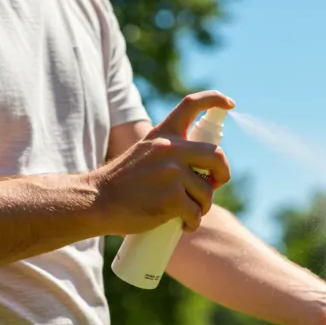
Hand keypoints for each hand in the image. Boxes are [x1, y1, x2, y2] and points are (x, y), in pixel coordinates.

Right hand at [90, 90, 234, 234]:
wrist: (96, 201)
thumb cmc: (123, 183)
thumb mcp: (145, 154)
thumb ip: (172, 154)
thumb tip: (208, 171)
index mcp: (163, 135)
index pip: (191, 105)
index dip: (215, 99)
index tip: (230, 103)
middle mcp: (169, 149)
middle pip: (217, 155)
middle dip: (223, 173)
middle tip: (215, 184)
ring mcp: (171, 173)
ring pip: (207, 191)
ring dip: (202, 206)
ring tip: (185, 212)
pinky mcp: (171, 197)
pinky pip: (196, 212)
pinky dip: (193, 222)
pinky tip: (184, 225)